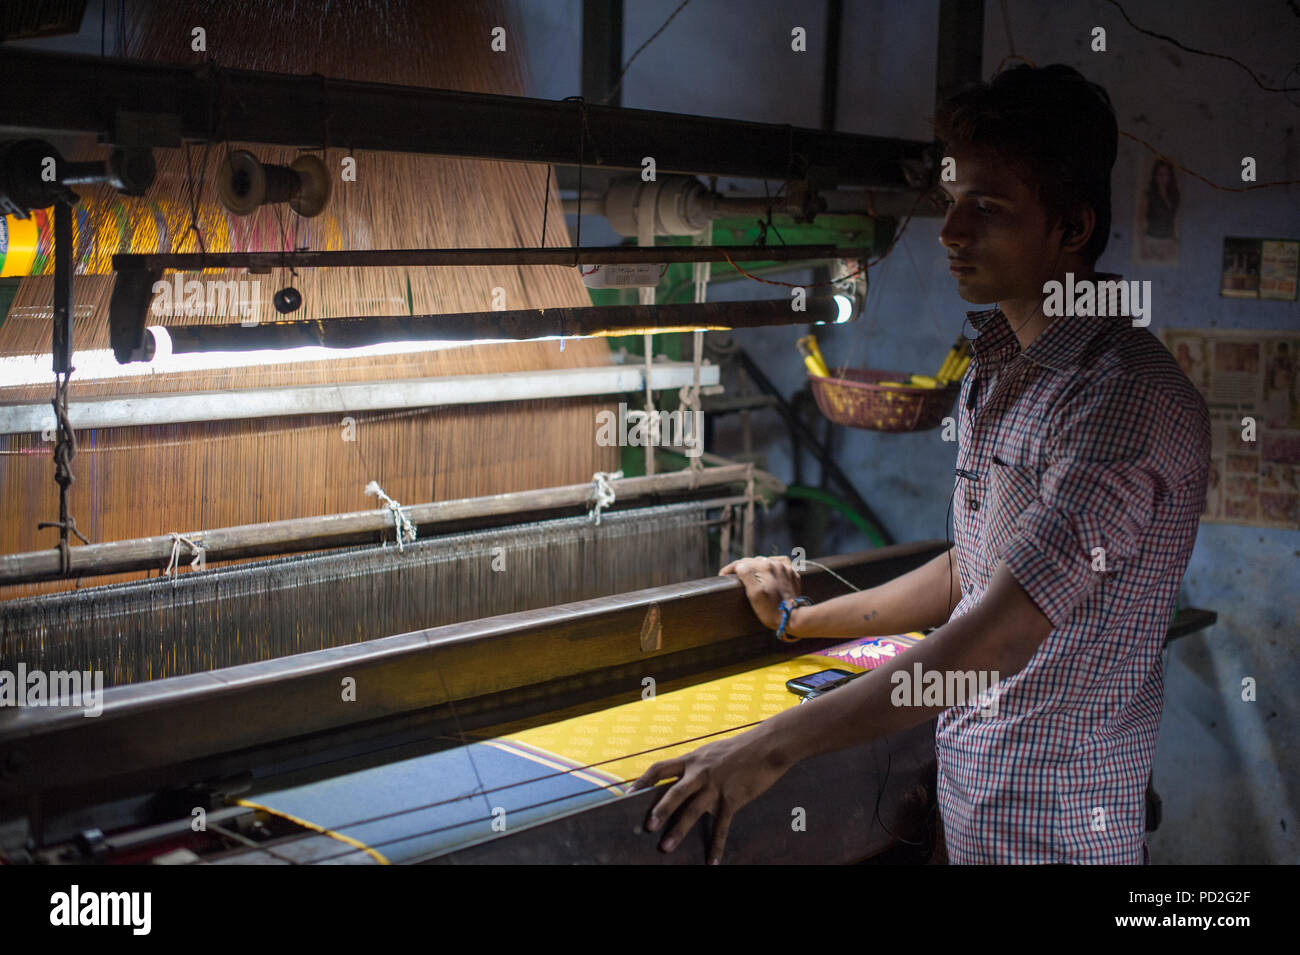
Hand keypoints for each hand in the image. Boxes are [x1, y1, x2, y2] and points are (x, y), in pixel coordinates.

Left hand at [629, 727, 789, 863]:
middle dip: (659, 811)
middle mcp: (700, 772)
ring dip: (679, 831)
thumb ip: (694, 768)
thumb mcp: (710, 753)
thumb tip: (679, 784)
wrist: (767, 746)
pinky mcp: (733, 798)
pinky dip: (716, 846)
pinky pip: (722, 826)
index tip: (627, 796)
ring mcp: (716, 786)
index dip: (642, 781)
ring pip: (693, 811)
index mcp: (691, 759)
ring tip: (666, 847)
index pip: (659, 768)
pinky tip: (712, 861)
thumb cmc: (738, 750)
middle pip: (674, 792)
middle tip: (647, 827)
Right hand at [719, 555, 801, 631]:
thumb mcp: (754, 595)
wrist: (793, 617)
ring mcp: (785, 568)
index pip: (742, 563)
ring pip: (766, 561)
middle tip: (733, 575)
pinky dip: (773, 564)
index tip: (722, 575)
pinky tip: (770, 568)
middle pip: (753, 561)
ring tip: (749, 572)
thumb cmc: (771, 609)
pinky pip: (781, 563)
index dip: (730, 568)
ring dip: (756, 565)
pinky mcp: (792, 574)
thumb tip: (740, 566)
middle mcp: (775, 564)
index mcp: (764, 567)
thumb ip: (746, 576)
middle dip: (742, 566)